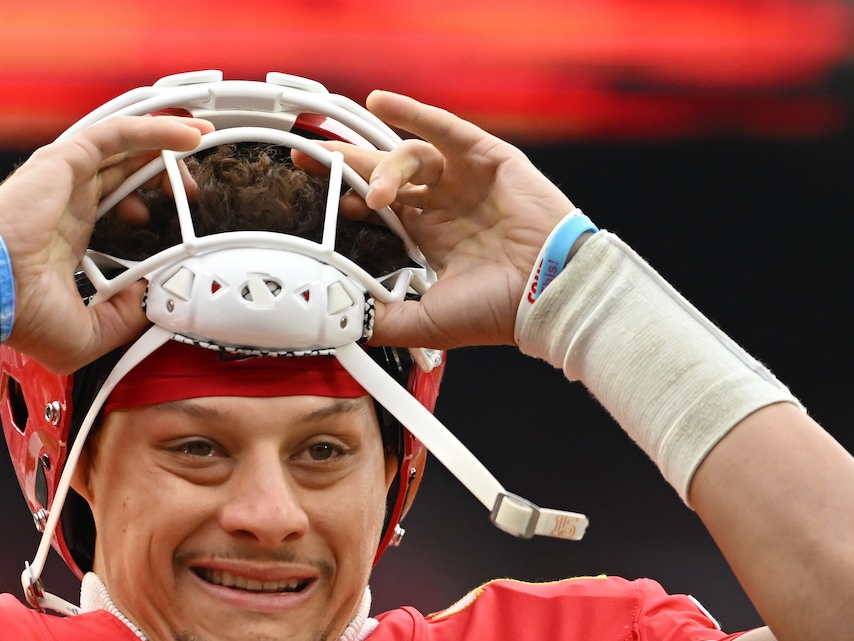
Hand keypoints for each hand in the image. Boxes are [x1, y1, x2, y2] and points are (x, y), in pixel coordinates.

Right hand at [0, 114, 211, 373]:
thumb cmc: (21, 314)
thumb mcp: (88, 334)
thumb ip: (124, 319)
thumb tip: (151, 301)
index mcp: (69, 235)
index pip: (113, 207)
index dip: (146, 207)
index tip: (173, 225)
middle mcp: (67, 200)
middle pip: (123, 172)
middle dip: (161, 173)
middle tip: (194, 190)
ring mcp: (65, 177)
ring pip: (123, 145)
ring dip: (164, 139)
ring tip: (199, 140)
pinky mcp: (66, 160)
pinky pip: (118, 132)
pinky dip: (155, 129)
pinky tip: (187, 135)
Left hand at [300, 92, 574, 349]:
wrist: (545, 295)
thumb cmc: (499, 311)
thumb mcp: (426, 322)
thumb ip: (384, 321)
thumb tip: (346, 325)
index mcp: (430, 238)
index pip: (379, 209)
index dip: (346, 199)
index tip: (312, 199)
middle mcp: (444, 204)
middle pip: (384, 173)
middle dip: (344, 165)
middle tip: (307, 160)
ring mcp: (464, 180)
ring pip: (410, 156)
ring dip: (384, 168)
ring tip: (374, 194)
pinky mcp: (486, 158)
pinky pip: (444, 127)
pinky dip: (412, 112)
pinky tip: (381, 101)